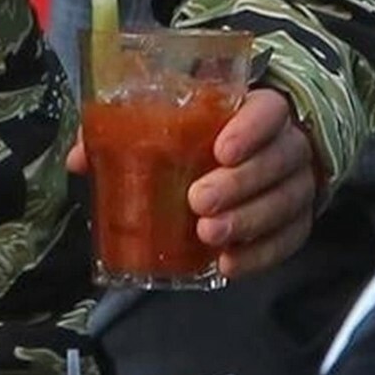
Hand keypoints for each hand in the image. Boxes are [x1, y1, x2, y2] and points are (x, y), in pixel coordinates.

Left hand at [67, 86, 318, 280]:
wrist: (256, 151)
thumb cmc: (205, 132)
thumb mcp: (171, 119)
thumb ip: (126, 129)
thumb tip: (77, 158)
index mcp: (258, 109)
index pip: (269, 111)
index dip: (249, 130)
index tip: (220, 150)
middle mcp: (287, 145)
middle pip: (278, 161)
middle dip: (239, 185)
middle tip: (198, 202)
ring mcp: (298, 184)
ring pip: (287, 202)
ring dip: (248, 222)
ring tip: (208, 237)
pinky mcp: (297, 221)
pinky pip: (289, 240)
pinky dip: (261, 255)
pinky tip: (229, 265)